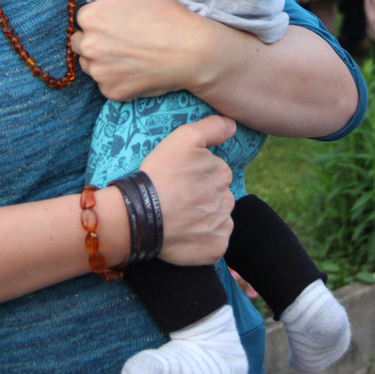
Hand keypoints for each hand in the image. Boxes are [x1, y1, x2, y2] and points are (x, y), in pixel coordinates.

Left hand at [72, 0, 212, 99]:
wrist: (191, 51)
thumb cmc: (166, 14)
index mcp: (91, 17)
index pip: (84, 17)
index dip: (103, 17)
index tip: (123, 20)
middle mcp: (89, 45)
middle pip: (81, 42)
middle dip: (97, 39)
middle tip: (125, 38)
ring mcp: (99, 72)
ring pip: (90, 64)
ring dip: (102, 60)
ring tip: (130, 53)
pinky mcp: (111, 92)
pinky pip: (105, 84)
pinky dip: (115, 79)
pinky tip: (135, 69)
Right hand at [140, 115, 235, 264]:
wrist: (140, 214)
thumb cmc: (160, 173)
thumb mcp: (183, 138)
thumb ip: (212, 127)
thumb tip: (233, 124)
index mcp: (222, 173)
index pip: (216, 172)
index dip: (197, 175)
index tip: (180, 178)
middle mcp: (227, 200)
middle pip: (218, 196)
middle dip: (203, 196)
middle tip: (178, 197)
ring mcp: (222, 226)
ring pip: (217, 219)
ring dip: (203, 218)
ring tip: (178, 216)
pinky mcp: (216, 249)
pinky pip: (215, 243)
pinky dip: (203, 240)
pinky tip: (185, 234)